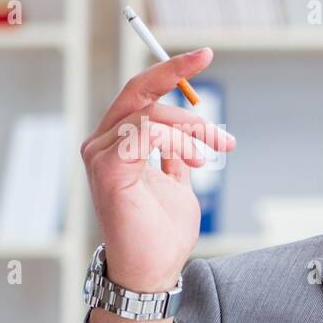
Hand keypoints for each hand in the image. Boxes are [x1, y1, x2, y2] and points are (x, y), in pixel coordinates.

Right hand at [80, 49, 234, 292]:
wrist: (153, 267)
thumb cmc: (162, 230)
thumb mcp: (178, 183)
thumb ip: (177, 155)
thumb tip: (191, 134)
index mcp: (118, 141)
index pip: (141, 93)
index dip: (172, 71)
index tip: (206, 55)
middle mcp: (103, 142)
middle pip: (140, 91)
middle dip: (181, 84)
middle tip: (221, 122)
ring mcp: (101, 154)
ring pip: (149, 113)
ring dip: (190, 128)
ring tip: (211, 153)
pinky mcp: (108, 169)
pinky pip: (144, 133)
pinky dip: (175, 141)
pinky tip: (193, 160)